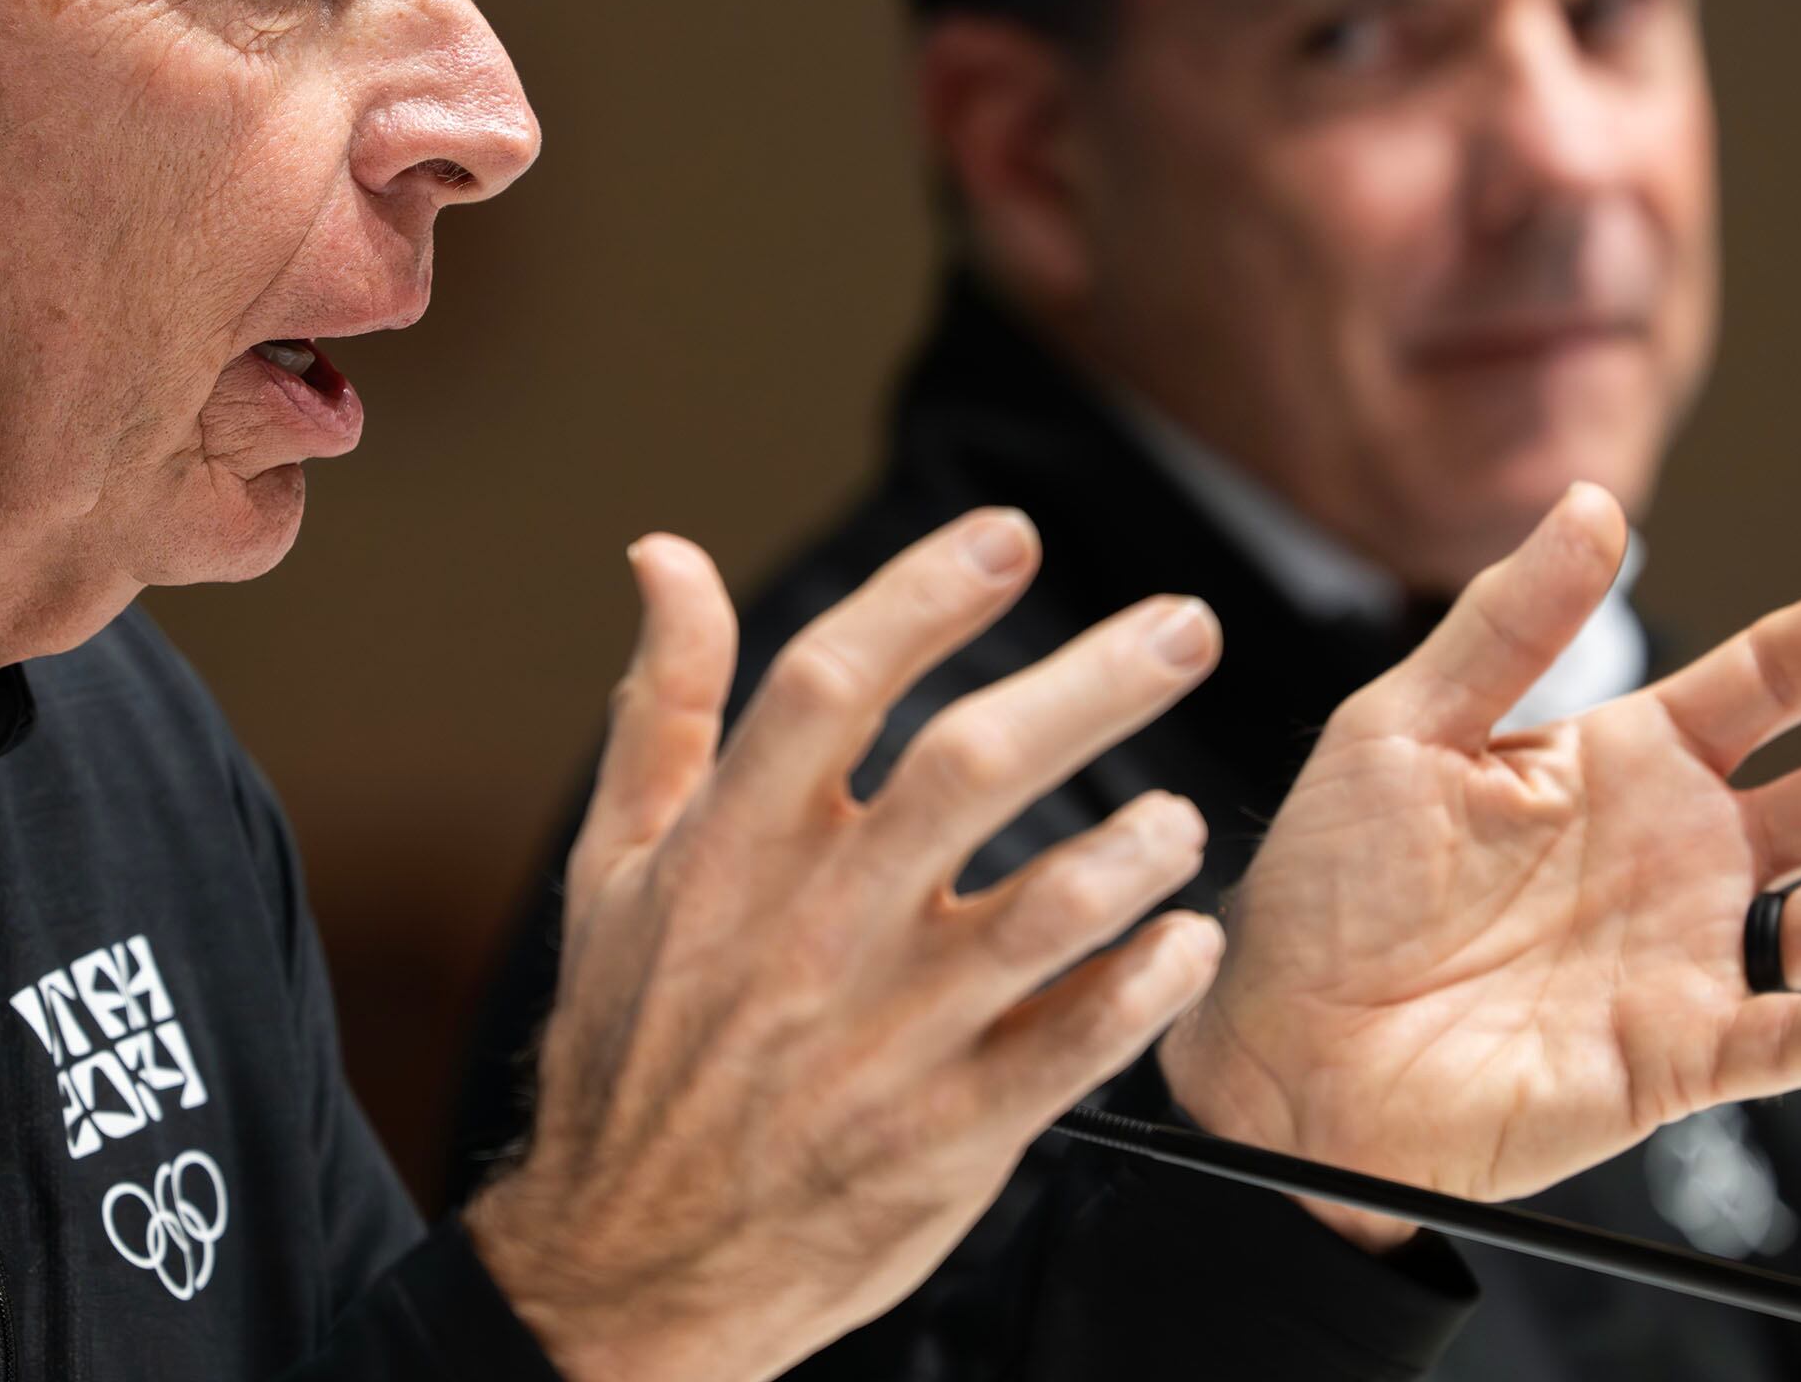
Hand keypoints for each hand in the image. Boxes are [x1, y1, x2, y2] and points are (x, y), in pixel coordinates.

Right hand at [468, 512, 1229, 1381]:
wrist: (627, 1263)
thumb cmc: (629, 1051)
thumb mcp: (613, 866)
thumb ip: (662, 704)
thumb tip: (665, 554)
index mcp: (731, 847)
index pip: (835, 682)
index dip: (927, 595)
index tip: (1010, 537)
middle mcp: (816, 925)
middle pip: (969, 768)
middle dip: (1091, 683)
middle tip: (1181, 629)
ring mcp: (889, 1032)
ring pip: (1043, 912)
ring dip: (1132, 847)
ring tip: (1181, 812)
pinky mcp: (948, 1131)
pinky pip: (1071, 1050)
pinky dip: (1141, 991)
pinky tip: (1187, 943)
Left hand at [1160, 484, 1800, 1224]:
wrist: (1285, 1045)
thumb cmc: (1330, 887)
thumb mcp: (1402, 726)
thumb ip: (1508, 625)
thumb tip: (1591, 503)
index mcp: (1621, 762)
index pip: (1764, 683)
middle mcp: (1676, 853)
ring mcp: (1685, 956)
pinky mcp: (1673, 1059)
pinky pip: (1789, 1040)